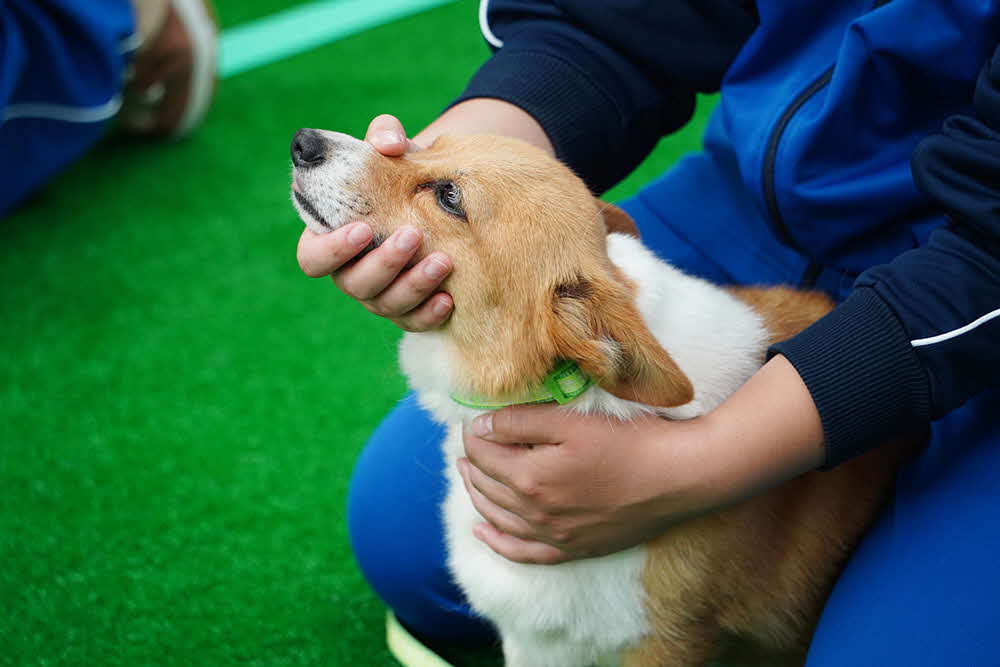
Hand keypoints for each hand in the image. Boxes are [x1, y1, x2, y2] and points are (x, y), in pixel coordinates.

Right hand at [295, 114, 453, 331]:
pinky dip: (429, 313)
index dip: (332, 249)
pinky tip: (450, 298)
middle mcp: (352, 272)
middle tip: (412, 235)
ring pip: (385, 305)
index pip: (312, 258)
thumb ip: (385, 135)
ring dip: (413, 286)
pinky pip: (414, 321)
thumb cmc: (401, 170)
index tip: (362, 229)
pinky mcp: (409, 309)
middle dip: (382, 264)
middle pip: (353, 284)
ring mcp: (380, 294)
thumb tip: (389, 141)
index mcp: (333, 239)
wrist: (437, 194)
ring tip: (444, 261)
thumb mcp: (393, 149)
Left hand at [459, 356, 825, 564]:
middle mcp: (535, 514)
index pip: (484, 454)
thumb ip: (520, 423)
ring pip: (497, 518)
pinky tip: (482, 532)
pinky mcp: (573, 549)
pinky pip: (522, 553)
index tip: (473, 419)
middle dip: (472, 462)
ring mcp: (554, 536)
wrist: (678, 478)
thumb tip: (479, 428)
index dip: (474, 433)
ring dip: (476, 495)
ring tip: (468, 474)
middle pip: (486, 486)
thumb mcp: (571, 421)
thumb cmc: (629, 442)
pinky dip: (497, 542)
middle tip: (469, 443)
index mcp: (530, 479)